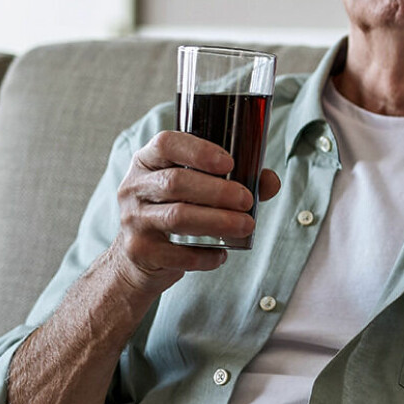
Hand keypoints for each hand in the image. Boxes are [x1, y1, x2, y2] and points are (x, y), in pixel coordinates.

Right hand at [111, 131, 280, 296]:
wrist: (138, 258)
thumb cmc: (175, 211)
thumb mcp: (199, 189)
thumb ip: (236, 180)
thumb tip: (270, 181)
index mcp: (148, 161)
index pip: (166, 144)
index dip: (198, 151)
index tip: (229, 163)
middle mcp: (134, 187)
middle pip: (175, 182)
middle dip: (218, 191)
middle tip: (247, 200)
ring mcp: (132, 219)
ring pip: (177, 216)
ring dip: (218, 221)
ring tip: (246, 225)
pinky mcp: (138, 250)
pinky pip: (176, 253)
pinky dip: (204, 255)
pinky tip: (221, 254)